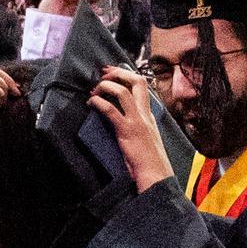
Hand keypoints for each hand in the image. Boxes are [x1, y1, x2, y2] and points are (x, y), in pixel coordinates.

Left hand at [91, 64, 175, 191]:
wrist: (156, 174)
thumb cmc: (150, 161)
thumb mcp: (147, 137)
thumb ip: (138, 126)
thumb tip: (122, 118)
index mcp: (149, 115)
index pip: (142, 86)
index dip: (126, 75)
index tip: (112, 72)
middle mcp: (145, 114)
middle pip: (137, 81)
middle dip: (118, 73)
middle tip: (103, 74)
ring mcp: (137, 121)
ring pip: (122, 92)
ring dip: (105, 86)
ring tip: (94, 90)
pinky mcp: (127, 131)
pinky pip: (110, 110)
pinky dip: (98, 102)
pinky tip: (91, 103)